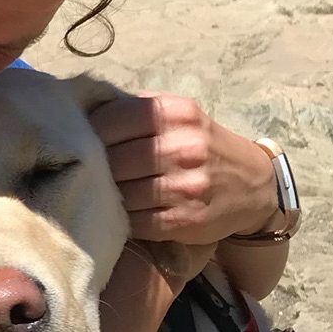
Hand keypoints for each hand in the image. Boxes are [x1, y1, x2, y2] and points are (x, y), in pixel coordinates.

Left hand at [90, 93, 278, 246]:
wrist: (254, 185)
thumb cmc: (203, 147)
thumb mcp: (180, 115)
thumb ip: (138, 109)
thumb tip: (85, 109)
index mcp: (176, 113)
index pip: (112, 120)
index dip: (88, 133)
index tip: (78, 141)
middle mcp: (183, 147)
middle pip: (112, 160)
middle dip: (93, 168)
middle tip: (82, 173)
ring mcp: (184, 186)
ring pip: (120, 193)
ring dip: (104, 196)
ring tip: (99, 194)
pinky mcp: (183, 220)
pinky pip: (134, 221)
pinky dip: (122, 218)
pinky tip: (121, 213)